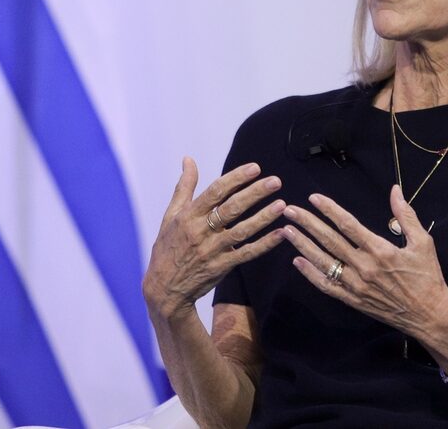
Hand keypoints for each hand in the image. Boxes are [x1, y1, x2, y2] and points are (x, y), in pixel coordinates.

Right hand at [143, 157, 285, 318]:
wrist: (164, 288)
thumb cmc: (168, 246)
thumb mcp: (170, 215)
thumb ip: (184, 187)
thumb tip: (188, 159)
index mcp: (188, 216)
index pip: (215, 192)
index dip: (236, 179)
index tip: (255, 168)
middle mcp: (201, 232)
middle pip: (231, 209)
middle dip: (254, 193)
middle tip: (275, 181)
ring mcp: (212, 250)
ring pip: (242, 231)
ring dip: (264, 218)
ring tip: (282, 204)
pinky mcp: (222, 267)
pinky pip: (247, 254)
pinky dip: (265, 244)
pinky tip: (281, 233)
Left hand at [281, 185, 447, 342]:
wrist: (428, 315)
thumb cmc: (427, 277)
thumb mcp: (423, 242)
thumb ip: (406, 215)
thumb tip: (395, 190)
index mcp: (380, 250)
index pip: (347, 224)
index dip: (329, 209)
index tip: (314, 198)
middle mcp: (364, 267)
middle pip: (329, 240)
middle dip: (307, 223)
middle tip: (289, 210)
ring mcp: (355, 285)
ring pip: (323, 262)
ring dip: (303, 245)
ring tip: (287, 231)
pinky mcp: (353, 300)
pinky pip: (326, 286)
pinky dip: (310, 274)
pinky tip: (297, 261)